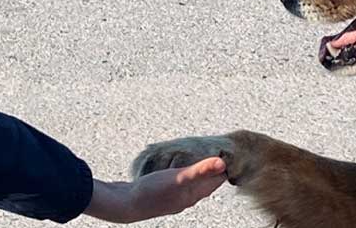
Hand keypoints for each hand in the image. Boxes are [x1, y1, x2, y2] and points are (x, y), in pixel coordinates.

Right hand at [84, 156, 226, 222]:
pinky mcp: (160, 192)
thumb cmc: (152, 192)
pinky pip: (177, 181)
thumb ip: (200, 170)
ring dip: (197, 169)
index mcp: (193, 195)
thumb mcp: (179, 178)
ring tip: (200, 155)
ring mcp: (173, 197)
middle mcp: (186, 198)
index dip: (223, 166)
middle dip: (212, 168)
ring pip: (191, 182)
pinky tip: (174, 165)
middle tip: (217, 149)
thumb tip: (223, 163)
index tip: (229, 151)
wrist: (125, 205)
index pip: (216, 180)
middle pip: (206, 182)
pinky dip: (181, 171)